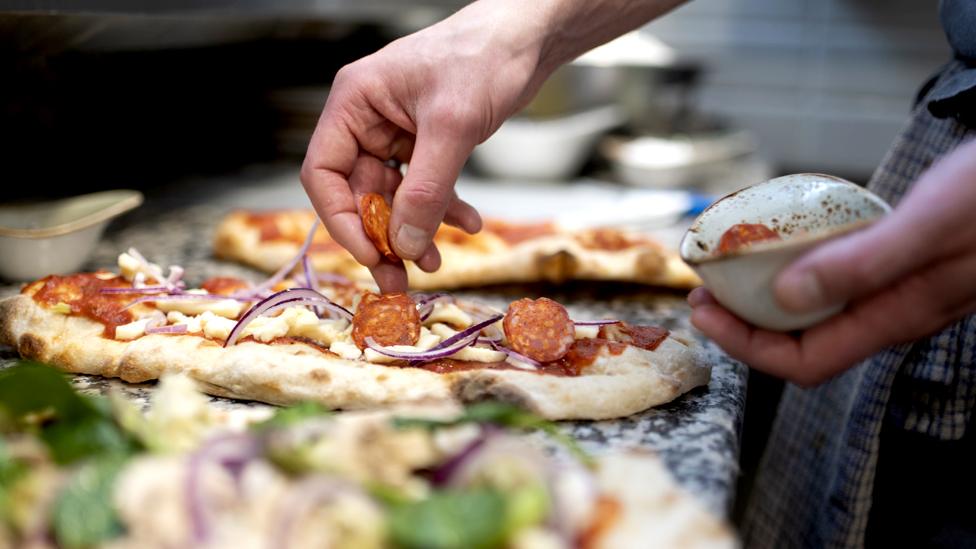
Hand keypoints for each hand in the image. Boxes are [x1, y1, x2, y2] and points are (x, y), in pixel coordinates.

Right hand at [301, 1, 554, 291]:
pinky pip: (424, 186)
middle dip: (382, 236)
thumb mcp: (452, 127)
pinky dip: (442, 209)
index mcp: (355, 103)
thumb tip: (403, 245)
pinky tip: (468, 223)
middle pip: (358, 192)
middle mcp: (368, 119)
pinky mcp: (426, 141)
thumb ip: (425, 189)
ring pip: (393, 196)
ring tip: (435, 261)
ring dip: (414, 230)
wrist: (527, 39)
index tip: (371, 254)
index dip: (343, 220)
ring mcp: (396, 131)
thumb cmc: (484, 57)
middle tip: (399, 279)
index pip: (325, 173)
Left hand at [689, 138, 975, 385]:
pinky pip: (837, 284)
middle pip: (803, 342)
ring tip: (731, 269)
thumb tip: (787, 298)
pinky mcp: (902, 267)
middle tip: (704, 289)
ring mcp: (898, 292)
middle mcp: (892, 313)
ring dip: (767, 299)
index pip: (803, 362)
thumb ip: (863, 264)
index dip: (745, 346)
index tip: (704, 310)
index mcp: (895, 316)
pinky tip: (784, 246)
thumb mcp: (929, 225)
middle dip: (745, 324)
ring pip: (818, 315)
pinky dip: (798, 273)